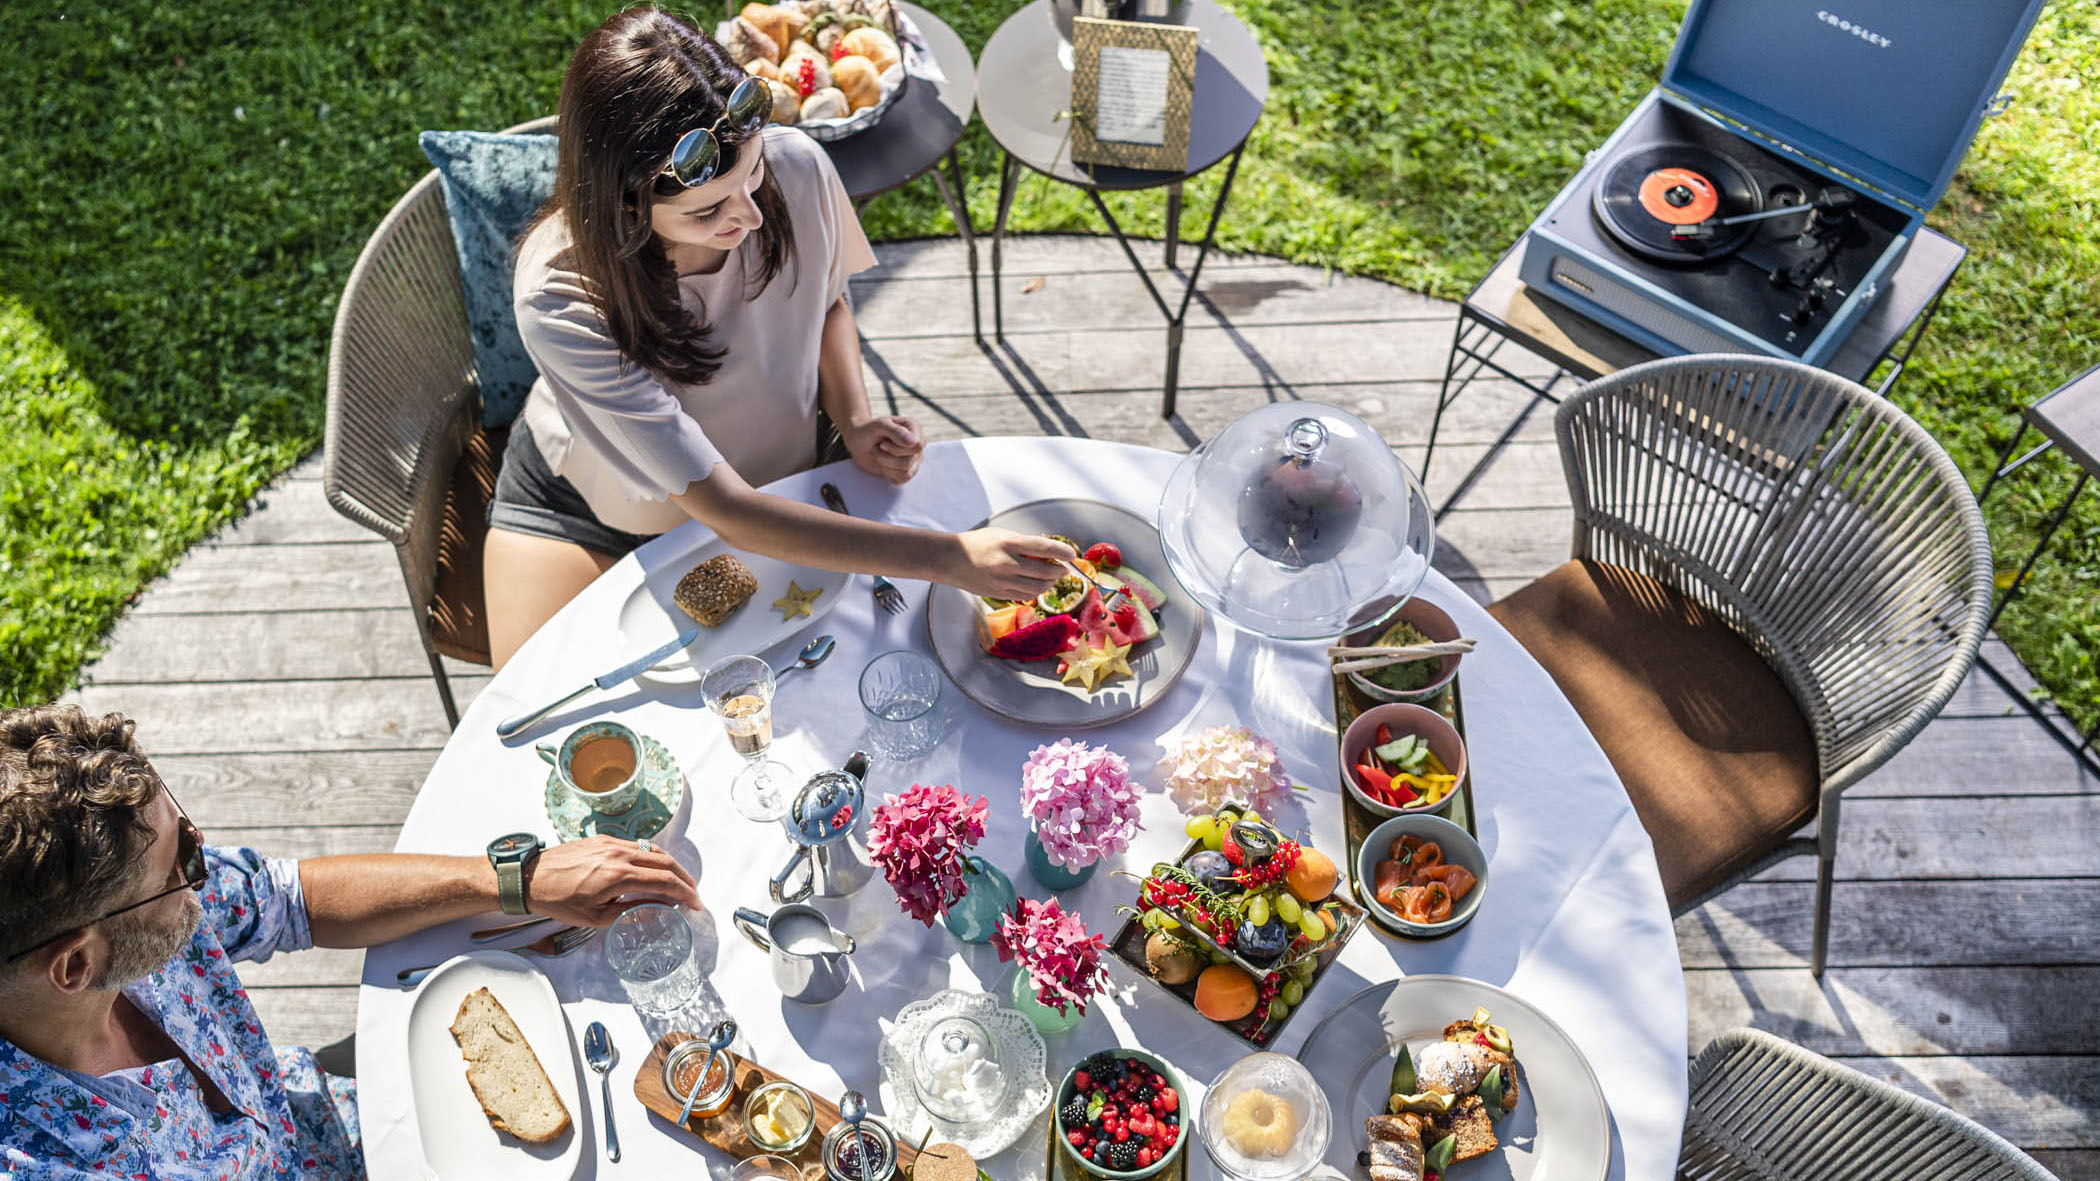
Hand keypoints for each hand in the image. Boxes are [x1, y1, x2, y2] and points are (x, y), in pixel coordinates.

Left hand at [522, 836, 699, 927]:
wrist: (530, 878)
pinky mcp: (604, 839)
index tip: (695, 904)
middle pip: (666, 863)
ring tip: (678, 881)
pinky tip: (654, 868)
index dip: (685, 894)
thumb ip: (632, 910)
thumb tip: (658, 907)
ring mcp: (612, 843)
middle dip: (684, 879)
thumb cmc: (559, 901)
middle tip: (693, 893)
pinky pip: (637, 845)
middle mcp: (619, 855)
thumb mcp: (597, 917)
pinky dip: (653, 856)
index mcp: (619, 876)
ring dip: (671, 865)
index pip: (664, 882)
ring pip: (654, 850)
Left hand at [845, 415, 922, 484]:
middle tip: (879, 447)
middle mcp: (917, 444)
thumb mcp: (879, 425)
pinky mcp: (907, 471)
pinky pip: (902, 479)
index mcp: (915, 428)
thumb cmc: (868, 430)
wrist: (858, 441)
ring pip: (905, 472)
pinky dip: (888, 473)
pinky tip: (883, 463)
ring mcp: (914, 459)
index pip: (917, 446)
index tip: (883, 443)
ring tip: (880, 454)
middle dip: (887, 457)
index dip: (898, 449)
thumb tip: (914, 443)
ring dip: (885, 464)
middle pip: (908, 461)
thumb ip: (896, 432)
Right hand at [948, 529, 1074, 599]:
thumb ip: (1025, 543)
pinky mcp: (999, 593)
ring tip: (1052, 577)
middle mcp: (1007, 563)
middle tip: (1064, 568)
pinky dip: (1036, 590)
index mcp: (1009, 543)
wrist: (951, 559)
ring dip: (1050, 583)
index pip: (1044, 548)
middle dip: (1060, 571)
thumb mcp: (1002, 534)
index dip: (1062, 553)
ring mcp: (1002, 581)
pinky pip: (1025, 595)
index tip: (1071, 555)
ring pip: (1038, 587)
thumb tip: (1050, 552)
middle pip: (1045, 571)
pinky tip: (1038, 584)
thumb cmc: (978, 542)